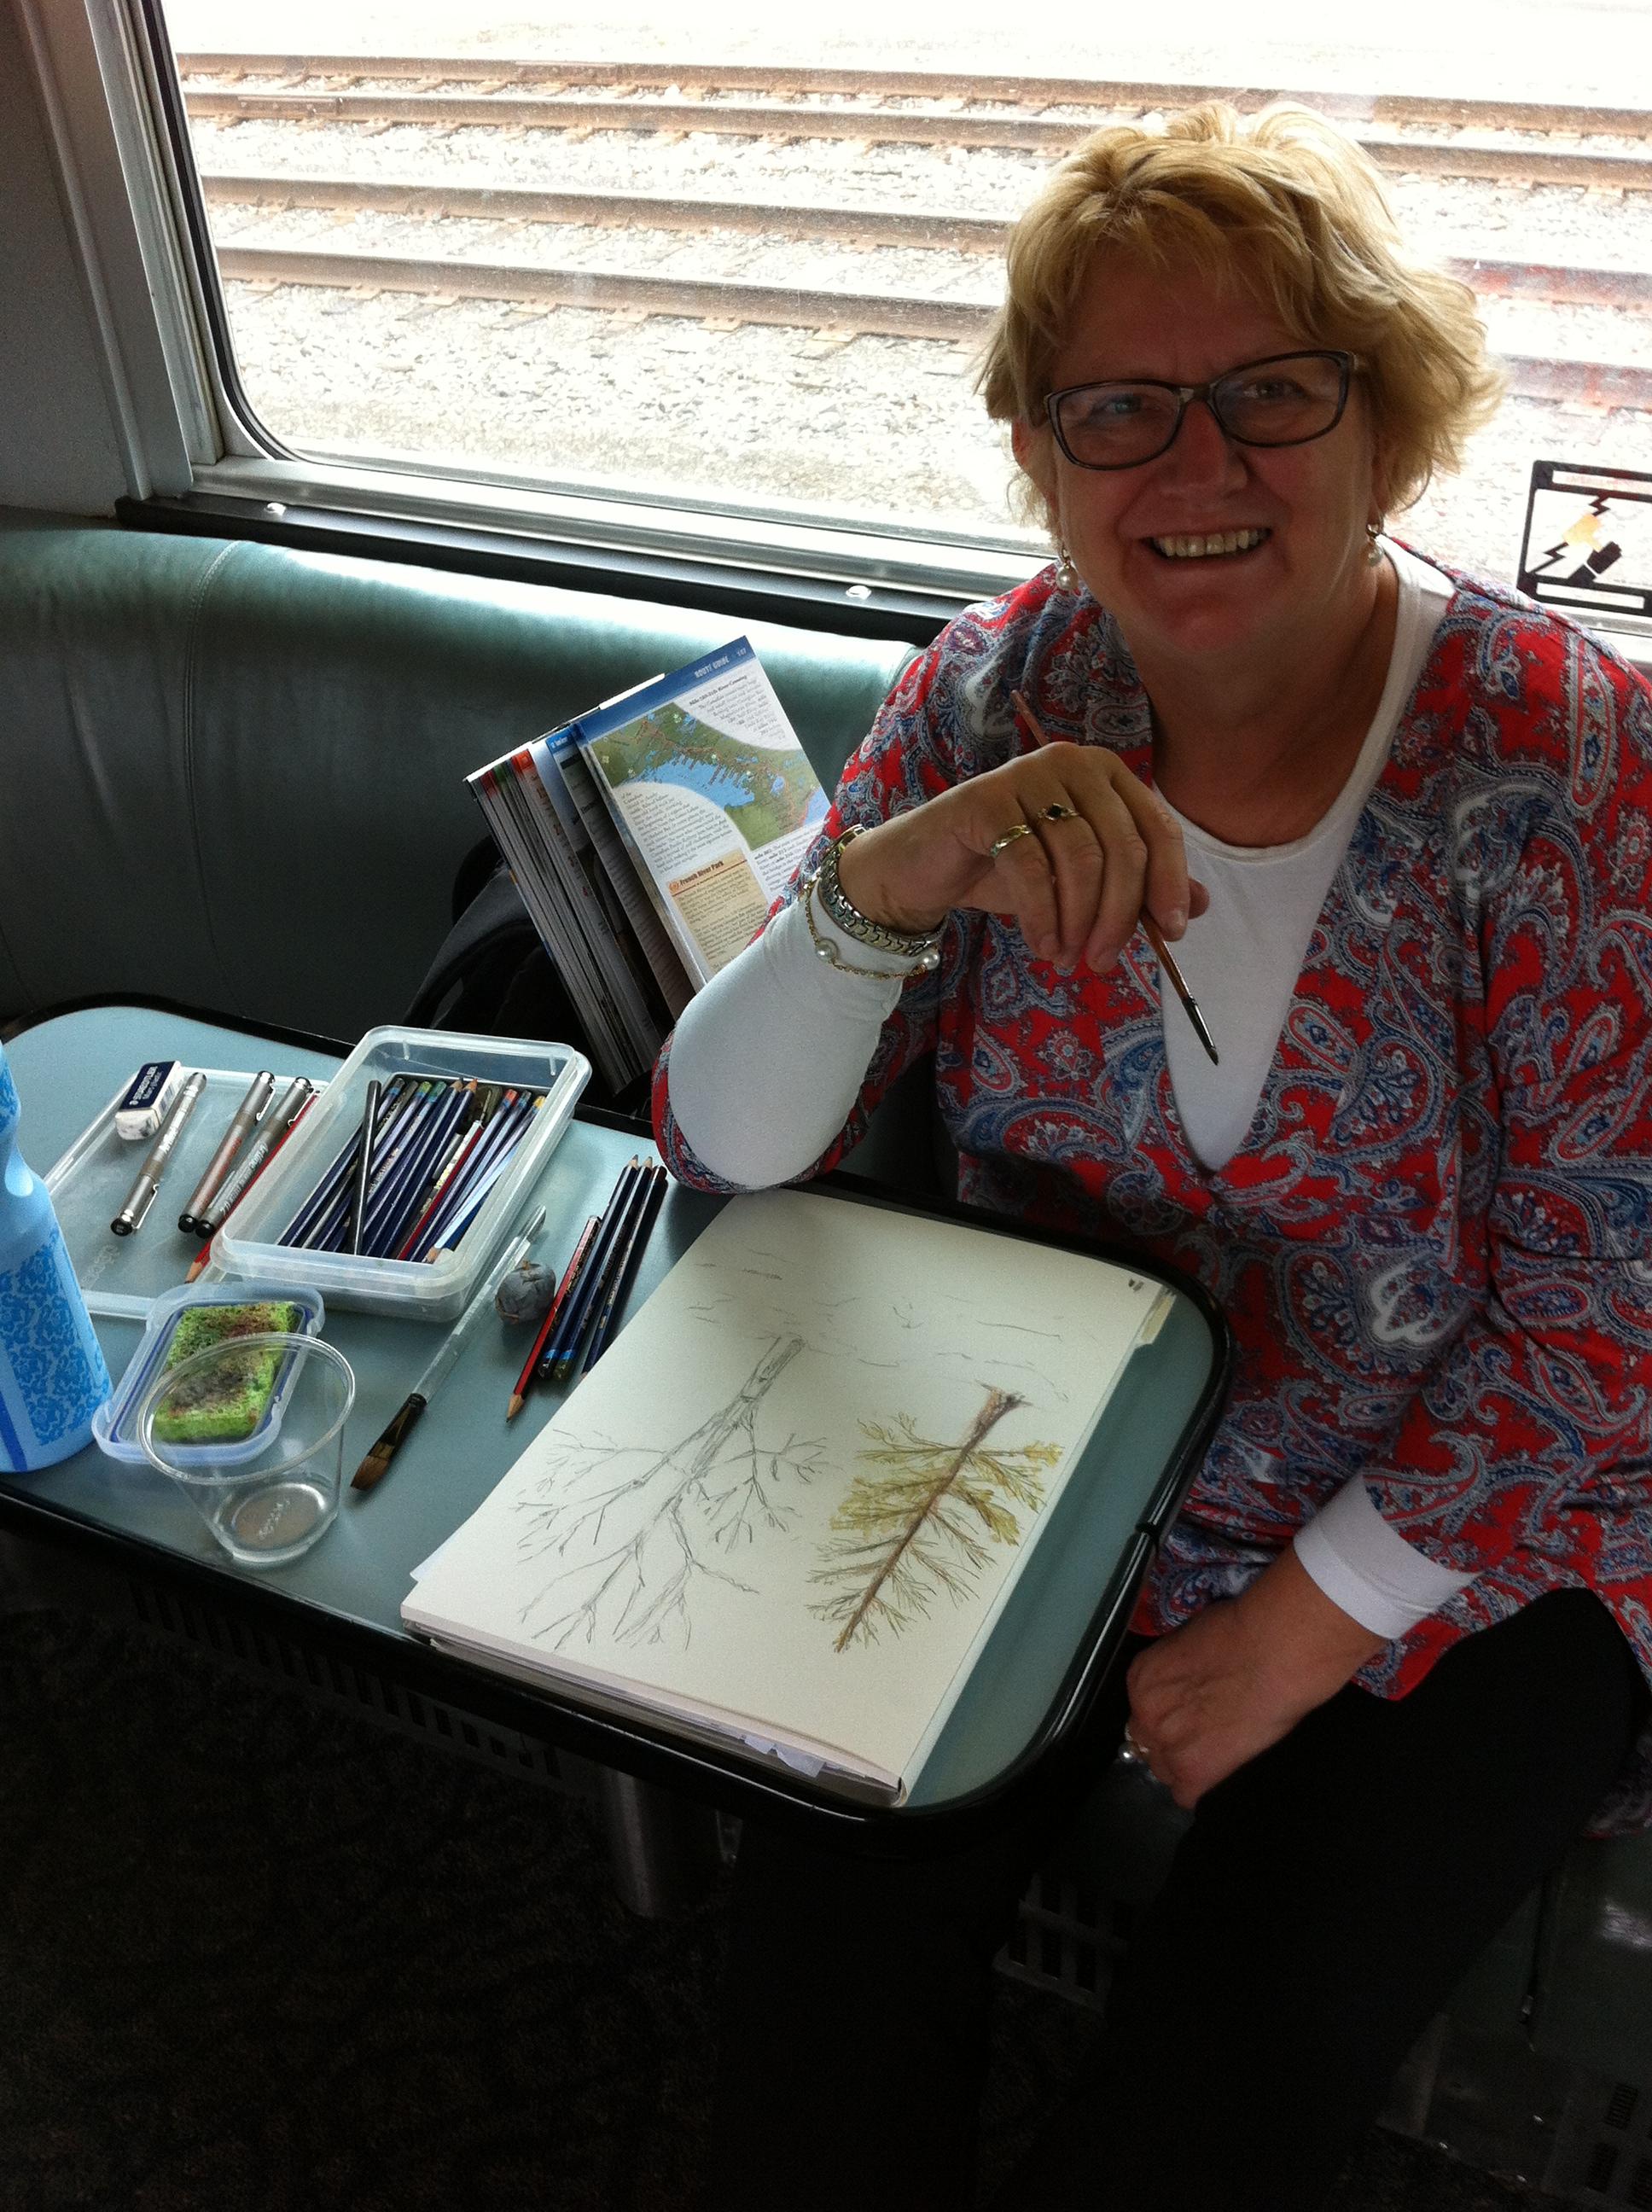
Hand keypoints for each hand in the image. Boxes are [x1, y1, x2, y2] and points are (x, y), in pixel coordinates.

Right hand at [835, 739, 1205, 975]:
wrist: (929, 866)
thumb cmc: (1011, 870)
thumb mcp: (1081, 882)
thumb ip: (1137, 886)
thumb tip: (1199, 906)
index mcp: (1106, 773)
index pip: (1157, 828)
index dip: (1170, 883)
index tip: (1171, 934)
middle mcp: (1072, 763)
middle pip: (1122, 847)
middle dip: (1120, 915)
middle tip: (1103, 961)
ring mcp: (1027, 775)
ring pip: (1080, 859)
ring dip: (1079, 921)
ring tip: (1067, 958)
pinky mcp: (986, 800)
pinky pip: (1031, 867)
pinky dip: (1044, 917)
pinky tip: (1043, 944)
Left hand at [1124, 1549, 1387, 1808]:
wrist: (1272, 1653)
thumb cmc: (1241, 1634)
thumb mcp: (1189, 1642)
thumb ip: (1178, 1671)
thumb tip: (1188, 1682)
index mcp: (1141, 1678)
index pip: (1142, 1712)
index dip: (1166, 1716)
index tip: (1187, 1716)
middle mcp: (1144, 1713)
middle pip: (1147, 1743)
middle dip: (1170, 1741)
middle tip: (1202, 1735)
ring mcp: (1167, 1745)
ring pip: (1165, 1771)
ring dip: (1185, 1764)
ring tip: (1216, 1753)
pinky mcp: (1193, 1771)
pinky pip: (1185, 1796)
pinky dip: (1201, 1788)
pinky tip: (1222, 1771)